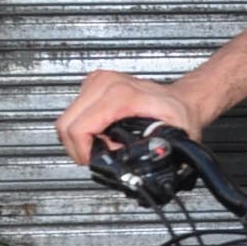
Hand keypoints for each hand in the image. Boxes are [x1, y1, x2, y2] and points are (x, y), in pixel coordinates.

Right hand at [55, 70, 200, 166]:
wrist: (180, 98)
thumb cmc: (177, 113)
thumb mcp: (169, 138)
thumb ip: (147, 152)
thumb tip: (126, 164)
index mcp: (119, 95)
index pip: (78, 128)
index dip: (84, 153)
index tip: (98, 160)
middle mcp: (104, 83)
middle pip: (66, 124)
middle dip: (79, 149)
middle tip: (98, 158)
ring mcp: (96, 81)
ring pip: (66, 120)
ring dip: (80, 141)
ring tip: (103, 147)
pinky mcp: (92, 84)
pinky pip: (73, 113)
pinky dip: (82, 130)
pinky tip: (100, 135)